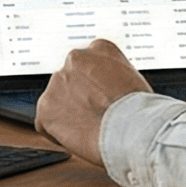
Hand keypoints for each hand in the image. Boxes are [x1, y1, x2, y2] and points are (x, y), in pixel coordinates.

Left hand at [35, 39, 154, 166]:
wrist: (134, 129)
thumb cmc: (141, 110)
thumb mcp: (134, 78)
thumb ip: (111, 77)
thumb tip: (103, 90)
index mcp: (99, 48)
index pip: (86, 65)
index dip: (92, 86)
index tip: (99, 98)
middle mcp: (75, 59)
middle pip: (69, 81)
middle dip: (78, 98)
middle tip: (94, 116)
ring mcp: (58, 82)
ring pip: (57, 101)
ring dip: (68, 114)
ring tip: (90, 129)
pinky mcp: (46, 107)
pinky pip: (45, 122)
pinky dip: (56, 133)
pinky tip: (76, 138)